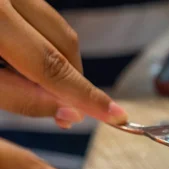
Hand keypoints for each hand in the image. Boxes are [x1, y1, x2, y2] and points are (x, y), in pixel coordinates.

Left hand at [0, 0, 127, 127]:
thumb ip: (18, 96)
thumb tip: (71, 112)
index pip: (52, 65)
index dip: (85, 95)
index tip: (115, 116)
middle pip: (65, 42)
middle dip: (71, 80)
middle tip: (65, 109)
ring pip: (60, 29)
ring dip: (59, 61)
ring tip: (35, 83)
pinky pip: (43, 18)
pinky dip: (42, 43)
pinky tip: (23, 59)